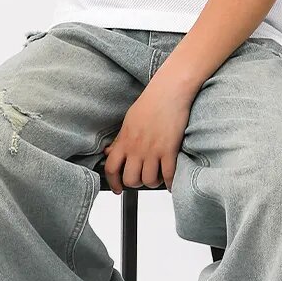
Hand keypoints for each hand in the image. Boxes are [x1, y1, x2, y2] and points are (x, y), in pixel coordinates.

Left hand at [102, 78, 191, 194]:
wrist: (169, 91)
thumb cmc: (151, 102)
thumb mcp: (129, 121)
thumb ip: (120, 139)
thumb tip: (110, 152)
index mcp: (125, 141)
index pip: (111, 168)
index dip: (114, 183)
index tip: (118, 189)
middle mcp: (137, 148)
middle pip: (131, 179)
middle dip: (136, 184)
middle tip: (142, 179)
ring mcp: (153, 150)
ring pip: (149, 180)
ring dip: (153, 182)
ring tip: (157, 177)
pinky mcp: (170, 149)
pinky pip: (168, 174)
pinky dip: (170, 182)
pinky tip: (171, 181)